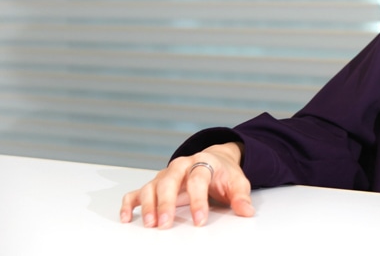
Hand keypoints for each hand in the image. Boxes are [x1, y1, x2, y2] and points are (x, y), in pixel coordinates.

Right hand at [119, 142, 253, 228]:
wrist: (214, 160)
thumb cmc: (224, 173)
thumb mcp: (238, 182)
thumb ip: (241, 196)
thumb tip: (247, 211)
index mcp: (202, 162)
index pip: (198, 180)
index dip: (198, 200)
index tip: (200, 220)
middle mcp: (181, 166)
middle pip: (169, 181)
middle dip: (166, 203)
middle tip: (166, 223)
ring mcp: (165, 175)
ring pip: (152, 186)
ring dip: (148, 205)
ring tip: (150, 224)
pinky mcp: (154, 184)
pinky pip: (136, 192)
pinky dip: (129, 203)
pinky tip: (127, 218)